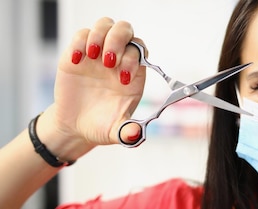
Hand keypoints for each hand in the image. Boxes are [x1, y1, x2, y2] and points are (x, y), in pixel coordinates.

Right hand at [45, 17, 145, 149]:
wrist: (76, 126)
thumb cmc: (102, 125)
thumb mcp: (116, 132)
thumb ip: (127, 133)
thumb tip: (136, 135)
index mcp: (133, 73)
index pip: (140, 52)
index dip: (133, 59)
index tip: (122, 78)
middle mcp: (118, 59)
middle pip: (126, 30)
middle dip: (118, 40)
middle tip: (107, 61)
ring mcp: (97, 54)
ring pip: (105, 25)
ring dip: (100, 35)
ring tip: (92, 56)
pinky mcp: (77, 53)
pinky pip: (81, 34)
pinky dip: (80, 42)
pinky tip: (76, 60)